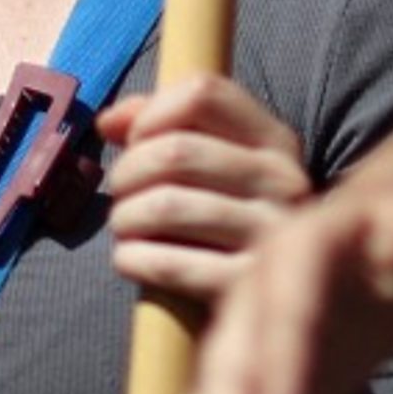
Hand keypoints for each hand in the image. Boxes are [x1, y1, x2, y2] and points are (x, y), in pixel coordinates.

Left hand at [100, 72, 313, 311]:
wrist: (282, 300)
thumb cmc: (230, 221)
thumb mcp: (219, 163)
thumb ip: (163, 125)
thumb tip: (109, 122)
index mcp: (278, 141)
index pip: (203, 93)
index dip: (151, 111)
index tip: (134, 139)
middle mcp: (284, 181)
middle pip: (175, 151)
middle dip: (127, 172)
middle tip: (120, 194)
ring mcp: (270, 234)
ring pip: (165, 205)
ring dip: (124, 217)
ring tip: (125, 227)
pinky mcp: (247, 287)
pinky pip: (169, 263)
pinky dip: (133, 259)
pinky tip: (130, 259)